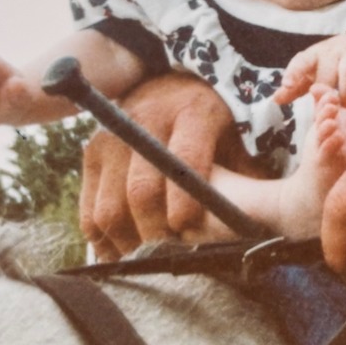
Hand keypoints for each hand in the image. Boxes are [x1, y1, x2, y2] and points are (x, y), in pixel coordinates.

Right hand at [79, 73, 247, 257]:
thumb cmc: (213, 122)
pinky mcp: (92, 153)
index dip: (184, 203)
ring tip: (148, 258)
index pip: (181, 163)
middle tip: (171, 253)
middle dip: (156, 232)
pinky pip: (89, 209)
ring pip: (110, 207)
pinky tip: (121, 253)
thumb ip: (245, 176)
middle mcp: (146, 121)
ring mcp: (112, 137)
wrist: (170, 86)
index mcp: (192, 113)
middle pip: (140, 191)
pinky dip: (103, 239)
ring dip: (128, 242)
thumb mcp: (237, 136)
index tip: (189, 229)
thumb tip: (256, 223)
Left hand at [274, 32, 345, 114]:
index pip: (301, 61)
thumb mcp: (311, 74)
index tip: (287, 84)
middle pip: (327, 68)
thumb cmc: (328, 65)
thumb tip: (275, 100)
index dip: (294, 72)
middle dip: (325, 88)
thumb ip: (294, 88)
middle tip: (325, 108)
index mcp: (314, 55)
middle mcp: (332, 51)